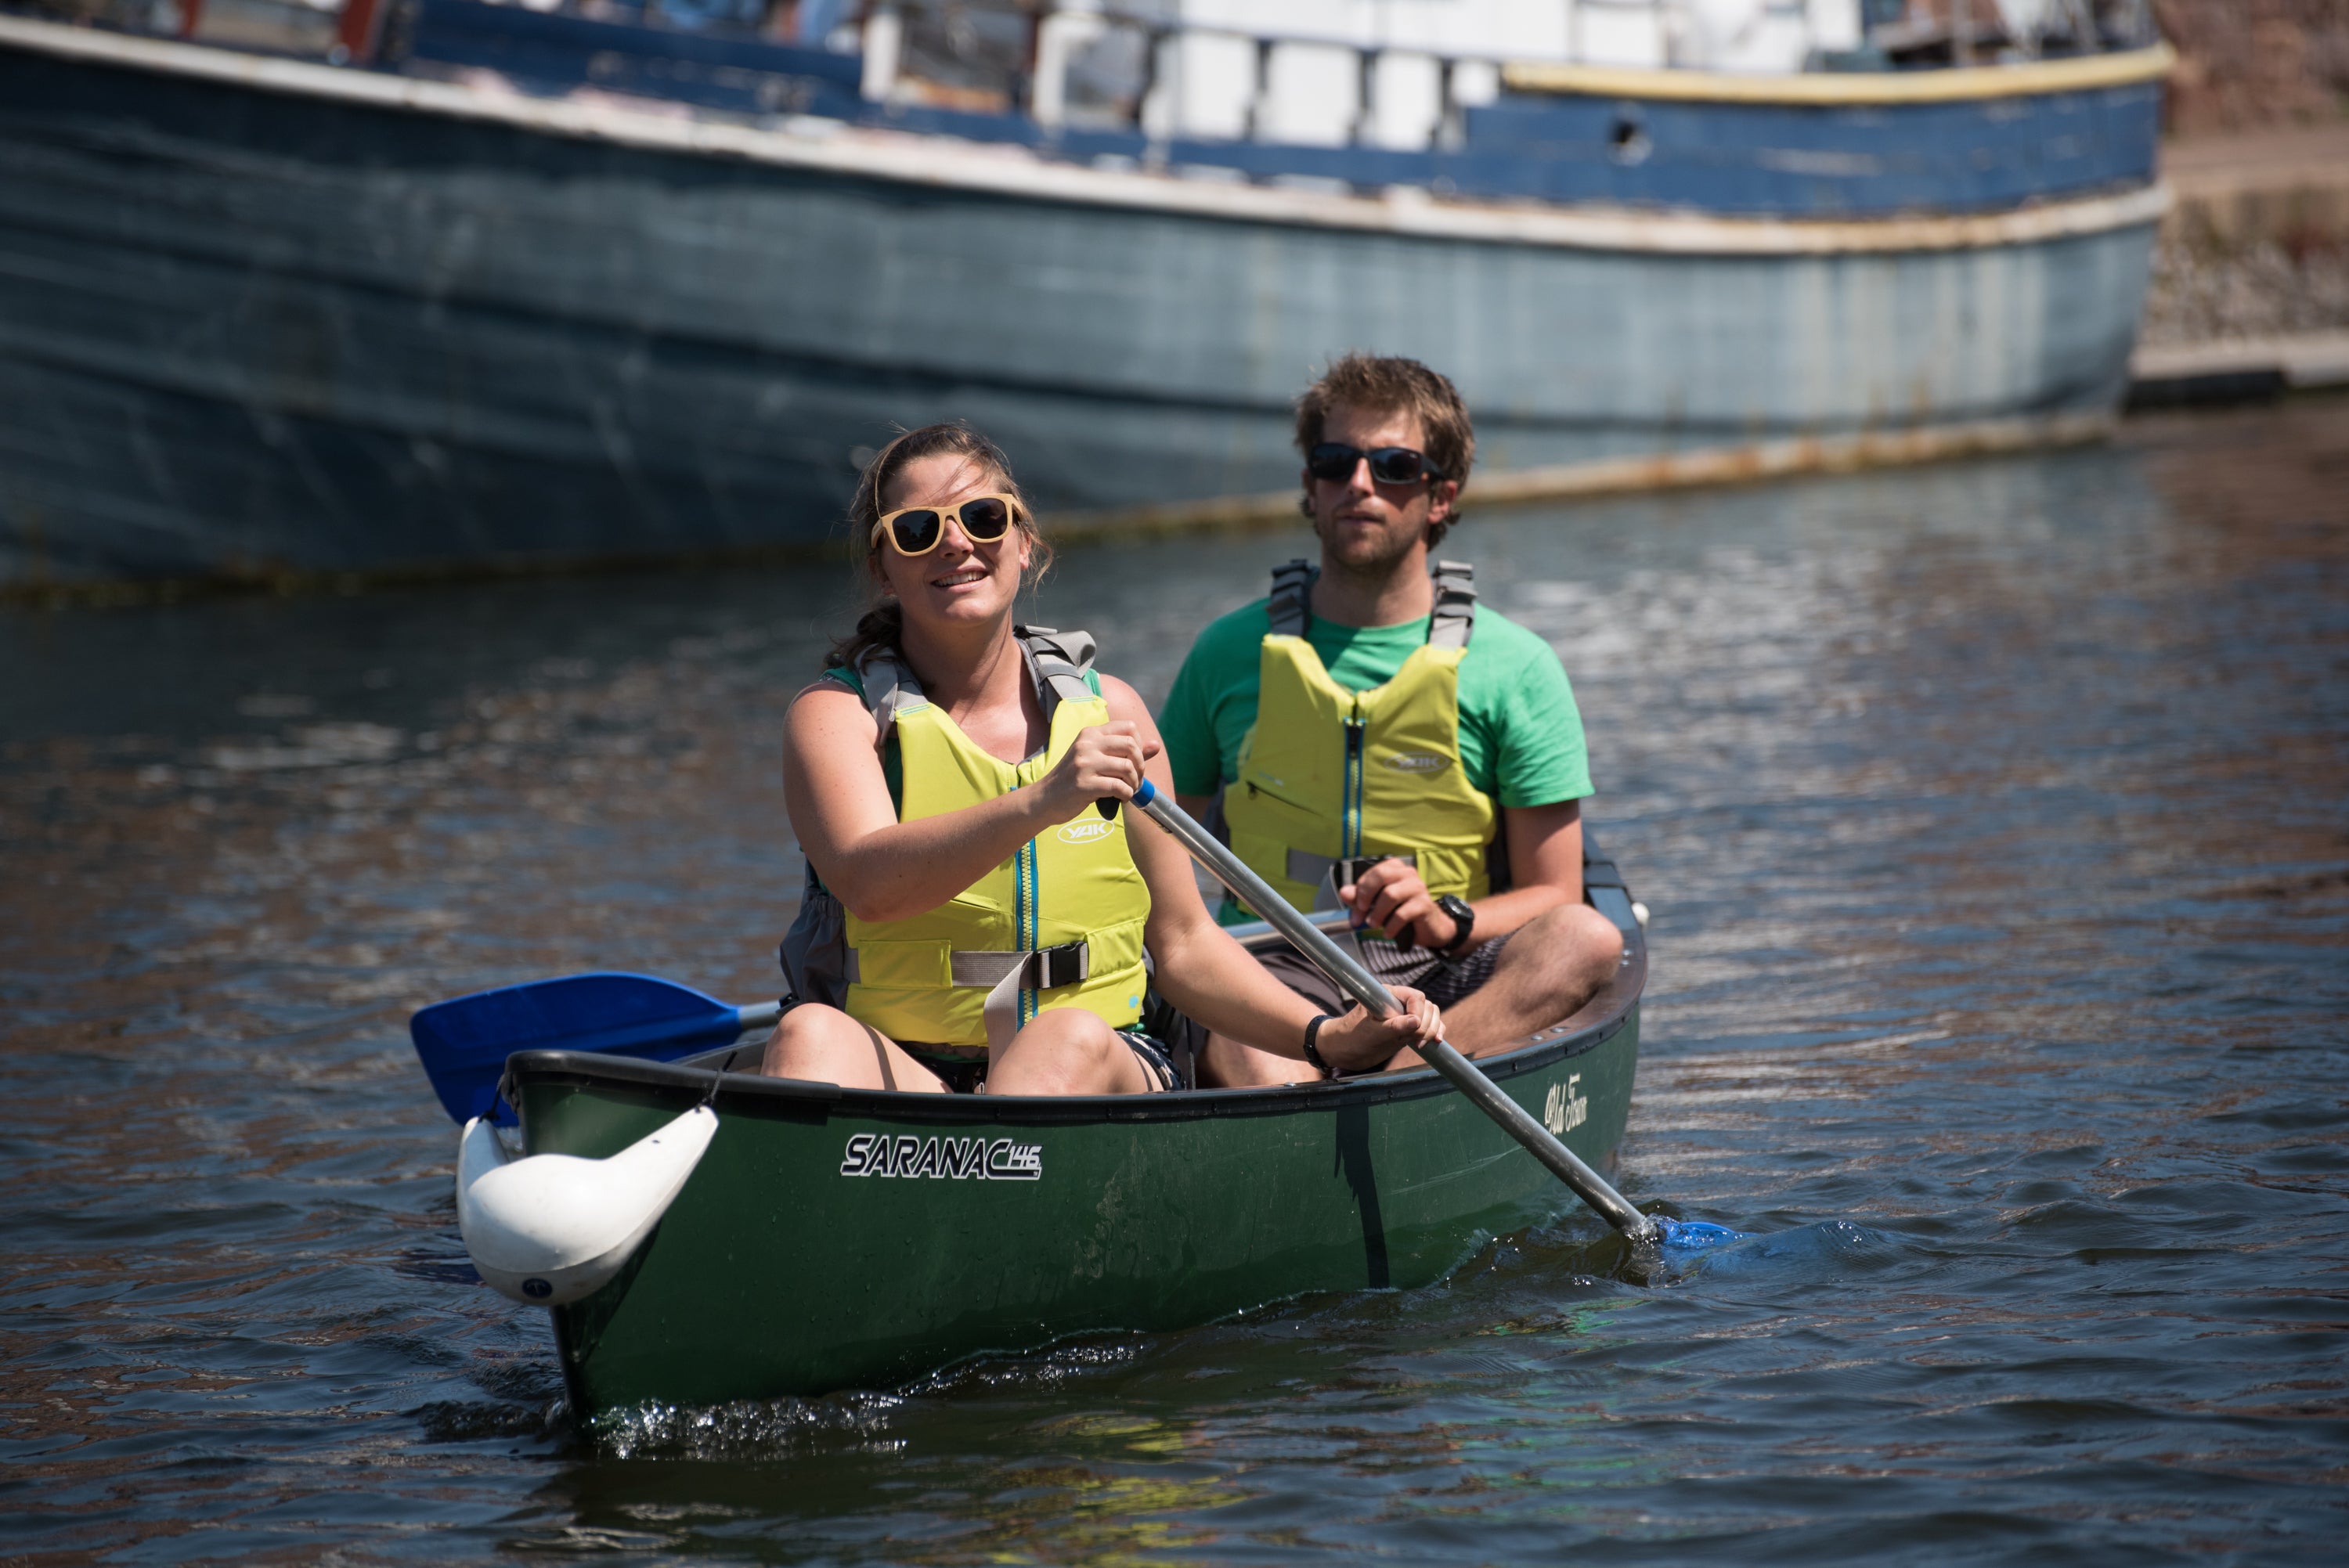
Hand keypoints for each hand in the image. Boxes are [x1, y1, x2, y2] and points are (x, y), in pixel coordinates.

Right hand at [1037, 720, 1157, 822]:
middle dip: (1141, 765)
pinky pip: (1119, 787)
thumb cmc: (1073, 779)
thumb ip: (1126, 752)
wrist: (1045, 799)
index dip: (1140, 745)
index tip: (1135, 761)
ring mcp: (1084, 764)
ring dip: (1135, 783)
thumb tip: (1156, 745)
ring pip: (1127, 767)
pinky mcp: (1084, 784)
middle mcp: (1087, 744)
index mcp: (1091, 734)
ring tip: (1129, 789)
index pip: (1129, 727)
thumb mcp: (1097, 758)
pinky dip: (1127, 795)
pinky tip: (1121, 798)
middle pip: (1131, 745)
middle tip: (1136, 778)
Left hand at [1314, 986, 1443, 1074]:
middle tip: (1416, 1041)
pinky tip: (1435, 1042)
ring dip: (1432, 1029)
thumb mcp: (1372, 1034)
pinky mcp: (1407, 1028)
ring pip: (1430, 1015)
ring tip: (1421, 1044)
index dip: (1419, 1013)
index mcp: (1387, 995)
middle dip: (1427, 1024)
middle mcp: (1398, 1002)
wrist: (1343, 1050)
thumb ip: (1394, 1026)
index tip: (1413, 1031)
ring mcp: (1404, 1015)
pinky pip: (1428, 1026)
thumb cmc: (1351, 1037)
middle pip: (1426, 1006)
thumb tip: (1416, 1022)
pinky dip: (1434, 1032)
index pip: (1415, 998)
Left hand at [1338, 859, 1458, 950]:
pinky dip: (1391, 926)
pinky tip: (1388, 932)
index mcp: (1395, 868)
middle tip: (1361, 913)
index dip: (1360, 891)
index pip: (1372, 873)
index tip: (1355, 909)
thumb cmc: (1402, 912)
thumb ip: (1360, 898)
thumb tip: (1344, 892)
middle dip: (1366, 896)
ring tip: (1374, 924)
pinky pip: (1402, 914)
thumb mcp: (1377, 904)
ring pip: (1391, 894)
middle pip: (1381, 875)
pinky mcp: (1425, 905)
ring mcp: (1418, 888)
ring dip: (1378, 913)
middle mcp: (1408, 873)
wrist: (1430, 928)